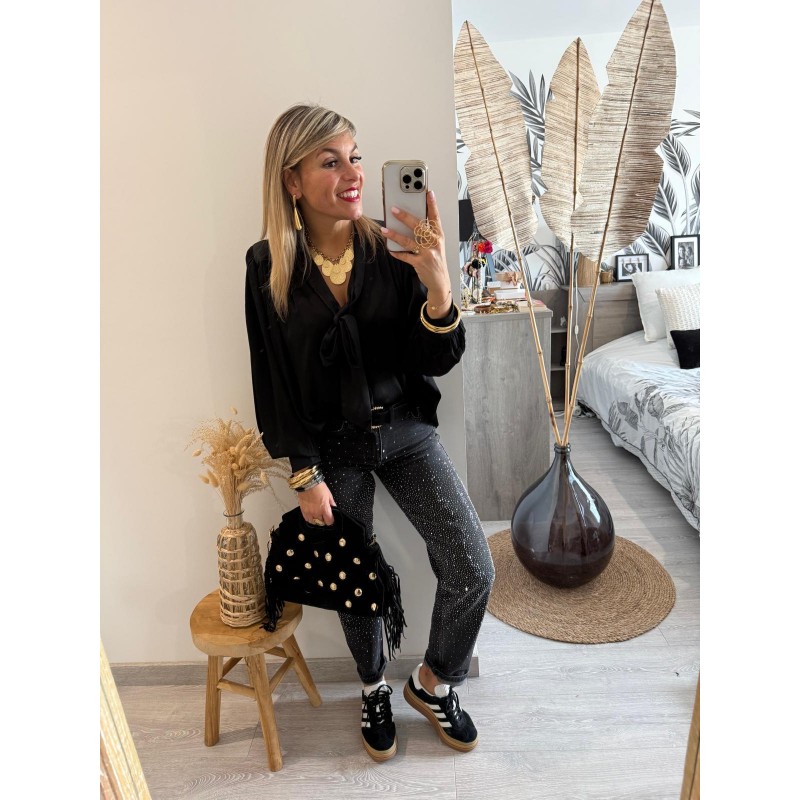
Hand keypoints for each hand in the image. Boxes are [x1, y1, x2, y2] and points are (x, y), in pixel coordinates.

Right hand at [297, 481, 335, 525]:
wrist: (308, 483)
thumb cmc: (319, 487)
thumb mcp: (329, 494)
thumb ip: (332, 503)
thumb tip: (335, 508)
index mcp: (324, 509)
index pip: (329, 521)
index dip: (331, 521)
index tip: (331, 518)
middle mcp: (317, 512)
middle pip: (321, 522)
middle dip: (324, 520)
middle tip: (324, 517)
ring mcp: (309, 512)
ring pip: (314, 522)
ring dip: (317, 521)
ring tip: (318, 517)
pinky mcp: (303, 511)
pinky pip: (307, 519)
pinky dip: (310, 519)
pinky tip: (312, 516)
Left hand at [381, 190, 451, 318]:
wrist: (440, 282)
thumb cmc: (436, 260)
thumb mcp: (436, 245)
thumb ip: (427, 233)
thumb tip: (410, 221)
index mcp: (439, 235)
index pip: (435, 217)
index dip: (432, 205)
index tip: (428, 192)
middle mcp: (434, 242)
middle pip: (419, 227)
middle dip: (405, 217)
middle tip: (394, 209)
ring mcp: (428, 253)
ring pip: (409, 241)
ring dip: (395, 235)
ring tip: (384, 229)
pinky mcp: (420, 263)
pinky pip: (405, 256)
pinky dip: (397, 252)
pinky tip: (390, 249)